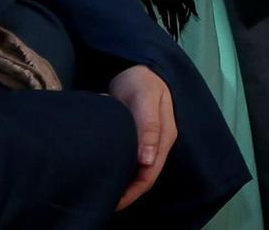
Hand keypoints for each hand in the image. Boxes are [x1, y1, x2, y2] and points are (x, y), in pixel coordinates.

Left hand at [108, 65, 178, 210]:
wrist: (135, 66)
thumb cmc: (141, 80)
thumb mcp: (145, 98)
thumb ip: (149, 127)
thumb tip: (147, 161)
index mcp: (166, 136)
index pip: (150, 173)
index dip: (133, 192)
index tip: (112, 202)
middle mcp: (160, 143)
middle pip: (146, 176)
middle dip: (127, 193)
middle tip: (103, 203)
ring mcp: (150, 141)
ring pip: (139, 171)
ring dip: (125, 183)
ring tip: (104, 192)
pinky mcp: (139, 138)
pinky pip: (132, 161)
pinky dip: (121, 170)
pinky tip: (108, 173)